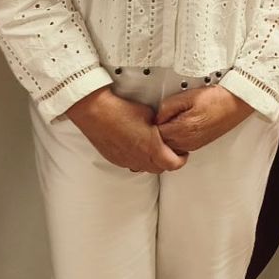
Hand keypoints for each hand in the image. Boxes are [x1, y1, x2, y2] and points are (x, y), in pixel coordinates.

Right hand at [63, 86, 183, 172]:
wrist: (95, 111)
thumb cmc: (120, 110)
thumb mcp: (149, 113)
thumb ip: (160, 125)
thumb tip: (163, 127)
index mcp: (152, 148)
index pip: (174, 164)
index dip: (181, 159)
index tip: (182, 152)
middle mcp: (139, 158)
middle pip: (160, 168)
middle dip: (167, 160)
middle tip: (168, 149)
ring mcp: (126, 160)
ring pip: (145, 167)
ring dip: (151, 160)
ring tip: (151, 146)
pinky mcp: (115, 159)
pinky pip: (130, 163)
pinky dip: (136, 157)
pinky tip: (134, 145)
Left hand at [155, 85, 253, 153]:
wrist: (235, 103)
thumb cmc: (215, 98)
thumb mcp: (187, 96)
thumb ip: (167, 107)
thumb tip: (156, 117)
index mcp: (182, 129)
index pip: (155, 134)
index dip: (151, 124)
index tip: (151, 116)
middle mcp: (187, 141)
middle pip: (161, 143)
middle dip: (157, 133)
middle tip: (159, 118)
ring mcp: (193, 145)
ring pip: (170, 147)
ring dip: (167, 137)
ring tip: (170, 121)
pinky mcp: (198, 145)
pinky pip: (180, 146)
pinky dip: (176, 139)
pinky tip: (179, 126)